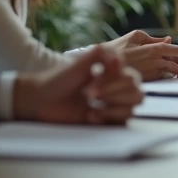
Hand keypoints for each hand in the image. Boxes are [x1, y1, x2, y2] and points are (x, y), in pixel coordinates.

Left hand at [13, 45, 143, 124]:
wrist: (40, 100)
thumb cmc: (59, 79)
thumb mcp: (80, 62)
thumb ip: (101, 54)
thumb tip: (119, 60)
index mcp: (115, 74)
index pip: (132, 77)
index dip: (114, 79)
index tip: (94, 76)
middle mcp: (117, 90)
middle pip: (137, 93)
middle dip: (113, 93)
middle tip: (89, 93)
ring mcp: (112, 107)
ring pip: (132, 108)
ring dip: (111, 107)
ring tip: (91, 106)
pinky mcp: (106, 122)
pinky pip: (121, 123)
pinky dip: (107, 118)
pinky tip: (90, 115)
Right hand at [108, 30, 177, 80]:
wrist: (103, 65)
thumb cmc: (119, 47)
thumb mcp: (135, 37)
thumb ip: (153, 39)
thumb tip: (168, 39)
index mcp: (153, 49)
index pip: (174, 50)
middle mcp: (154, 62)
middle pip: (177, 63)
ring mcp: (152, 72)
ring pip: (172, 72)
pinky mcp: (148, 80)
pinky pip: (164, 77)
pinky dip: (169, 75)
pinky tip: (169, 74)